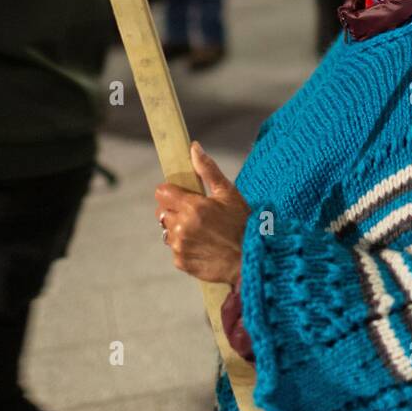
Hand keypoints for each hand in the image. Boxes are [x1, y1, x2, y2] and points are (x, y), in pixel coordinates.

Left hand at [154, 141, 249, 285]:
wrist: (249, 261)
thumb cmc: (242, 225)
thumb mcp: (229, 194)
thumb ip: (208, 170)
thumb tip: (194, 148)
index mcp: (192, 207)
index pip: (162, 193)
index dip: (171, 192)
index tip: (183, 196)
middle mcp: (182, 227)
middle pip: (162, 212)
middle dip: (175, 210)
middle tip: (196, 214)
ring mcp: (180, 246)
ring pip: (167, 231)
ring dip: (178, 229)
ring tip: (201, 231)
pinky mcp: (181, 262)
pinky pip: (175, 249)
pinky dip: (184, 247)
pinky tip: (203, 246)